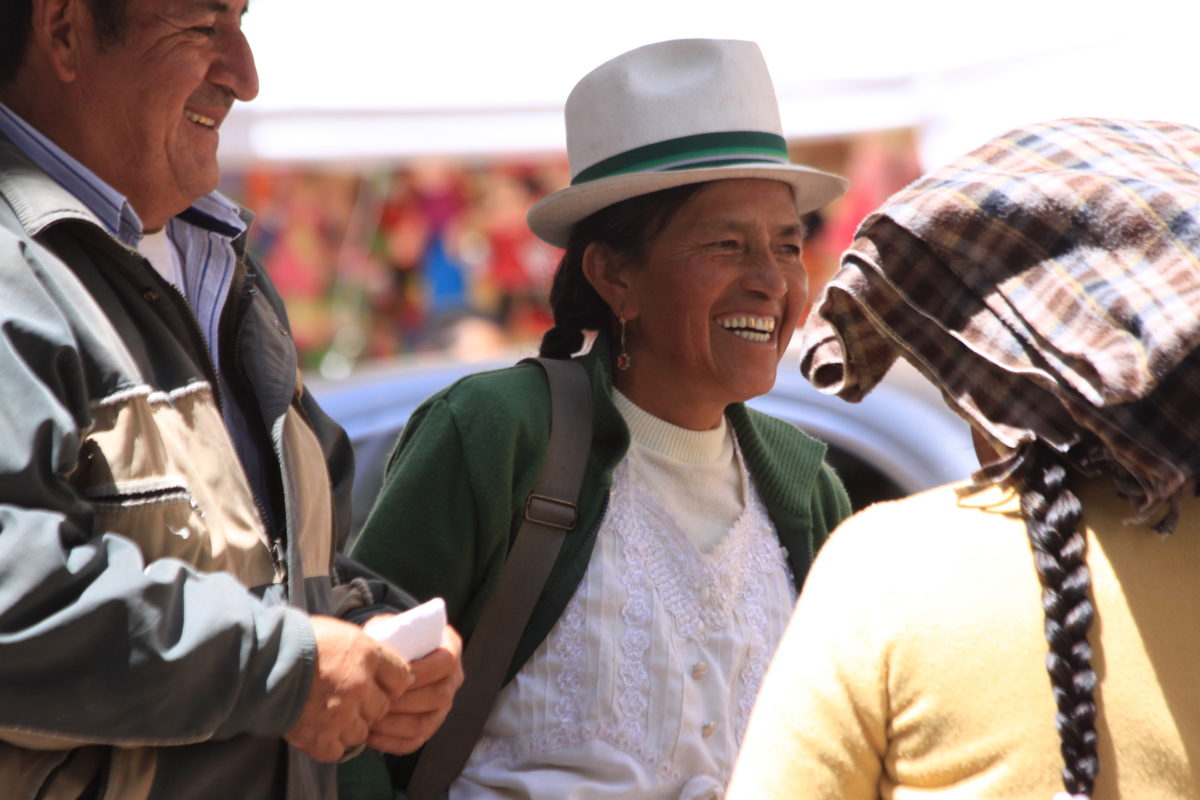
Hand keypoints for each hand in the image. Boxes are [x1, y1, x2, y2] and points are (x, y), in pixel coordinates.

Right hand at [285, 615, 413, 762]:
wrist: (262, 660)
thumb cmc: (299, 639)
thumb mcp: (341, 632)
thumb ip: (366, 650)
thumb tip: (385, 664)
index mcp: (368, 655)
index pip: (402, 678)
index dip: (392, 682)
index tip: (381, 684)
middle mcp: (360, 687)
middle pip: (383, 708)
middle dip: (370, 705)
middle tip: (350, 699)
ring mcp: (341, 714)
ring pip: (362, 732)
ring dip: (350, 726)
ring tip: (331, 714)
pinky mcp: (321, 737)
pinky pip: (339, 750)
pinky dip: (330, 744)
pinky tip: (320, 730)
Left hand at [364, 624, 463, 754]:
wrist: (391, 654)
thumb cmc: (390, 638)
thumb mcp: (391, 626)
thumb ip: (389, 634)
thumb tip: (378, 651)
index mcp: (450, 649)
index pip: (447, 662)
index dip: (422, 671)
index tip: (395, 674)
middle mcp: (453, 679)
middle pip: (439, 697)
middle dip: (405, 701)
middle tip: (376, 700)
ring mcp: (443, 707)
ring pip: (425, 724)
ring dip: (395, 725)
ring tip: (370, 719)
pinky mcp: (429, 727)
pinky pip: (414, 741)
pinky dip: (391, 742)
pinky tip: (370, 735)